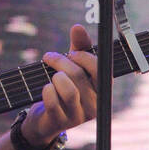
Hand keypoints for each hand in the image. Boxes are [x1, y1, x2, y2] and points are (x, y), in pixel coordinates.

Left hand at [21, 23, 96, 145]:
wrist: (46, 119)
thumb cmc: (63, 88)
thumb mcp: (73, 67)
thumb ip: (78, 47)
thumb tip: (78, 27)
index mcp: (102, 89)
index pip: (100, 69)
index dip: (84, 57)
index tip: (71, 52)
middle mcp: (95, 104)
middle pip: (78, 76)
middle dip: (61, 61)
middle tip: (50, 57)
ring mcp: (78, 116)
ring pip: (68, 90)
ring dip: (55, 77)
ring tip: (51, 75)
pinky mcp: (61, 122)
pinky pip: (53, 102)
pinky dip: (47, 91)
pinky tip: (46, 88)